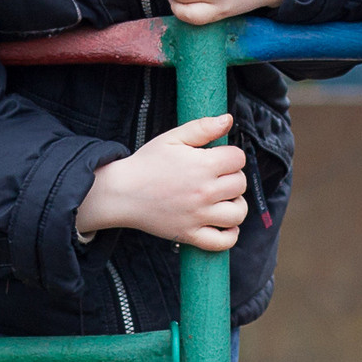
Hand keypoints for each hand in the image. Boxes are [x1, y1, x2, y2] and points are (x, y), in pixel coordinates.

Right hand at [79, 113, 247, 249]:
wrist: (121, 192)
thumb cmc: (147, 163)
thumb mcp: (172, 138)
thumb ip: (202, 127)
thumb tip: (228, 119)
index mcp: (202, 165)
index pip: (238, 159)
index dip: (231, 155)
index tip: (218, 157)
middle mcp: (204, 192)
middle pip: (241, 184)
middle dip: (233, 177)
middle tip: (217, 176)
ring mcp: (198, 216)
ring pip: (238, 214)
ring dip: (236, 205)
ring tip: (224, 199)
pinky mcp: (190, 235)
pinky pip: (222, 242)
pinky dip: (230, 235)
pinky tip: (225, 224)